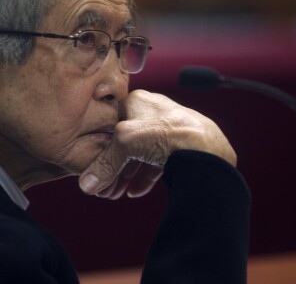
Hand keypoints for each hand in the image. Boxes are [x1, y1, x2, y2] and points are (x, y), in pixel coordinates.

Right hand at [79, 90, 235, 197]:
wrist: (207, 150)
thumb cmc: (167, 133)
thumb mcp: (126, 144)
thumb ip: (104, 164)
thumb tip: (87, 184)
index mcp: (137, 101)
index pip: (109, 124)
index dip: (99, 149)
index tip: (92, 170)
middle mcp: (153, 112)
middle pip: (124, 142)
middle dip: (112, 167)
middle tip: (103, 188)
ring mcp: (168, 129)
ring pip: (140, 154)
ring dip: (126, 175)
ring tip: (116, 193)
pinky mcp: (181, 146)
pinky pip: (157, 162)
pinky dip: (144, 177)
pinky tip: (135, 191)